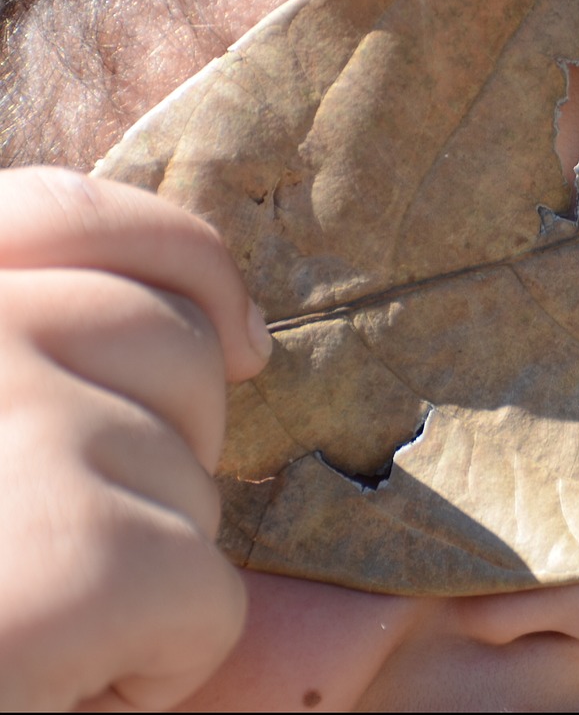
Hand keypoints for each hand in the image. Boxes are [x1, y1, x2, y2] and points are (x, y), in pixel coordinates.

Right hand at [0, 167, 271, 710]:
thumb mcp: (4, 443)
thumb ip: (74, 364)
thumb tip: (249, 347)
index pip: (61, 214)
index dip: (176, 260)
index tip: (238, 339)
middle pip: (166, 339)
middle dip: (167, 441)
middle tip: (61, 536)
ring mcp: (2, 425)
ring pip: (191, 465)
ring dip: (147, 554)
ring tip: (31, 613)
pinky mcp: (69, 560)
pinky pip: (207, 593)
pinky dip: (164, 657)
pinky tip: (51, 682)